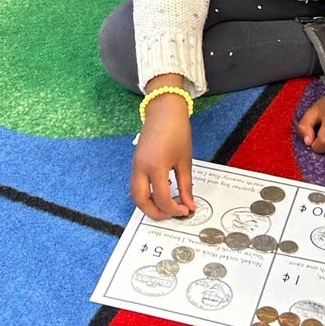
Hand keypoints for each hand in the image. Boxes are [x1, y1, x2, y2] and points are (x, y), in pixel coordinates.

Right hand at [130, 93, 195, 220]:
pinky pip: (136, 185)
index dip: (174, 209)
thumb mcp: (185, 160)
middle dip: (155, 213)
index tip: (185, 210)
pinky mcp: (136, 162)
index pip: (162, 198)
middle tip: (171, 215)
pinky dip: (145, 194)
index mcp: (155, 166)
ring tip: (165, 207)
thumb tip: (189, 204)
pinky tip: (159, 194)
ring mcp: (136, 164)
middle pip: (140, 201)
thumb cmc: (176, 130)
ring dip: (147, 205)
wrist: (164, 110)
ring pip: (135, 194)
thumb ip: (186, 185)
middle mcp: (141, 167)